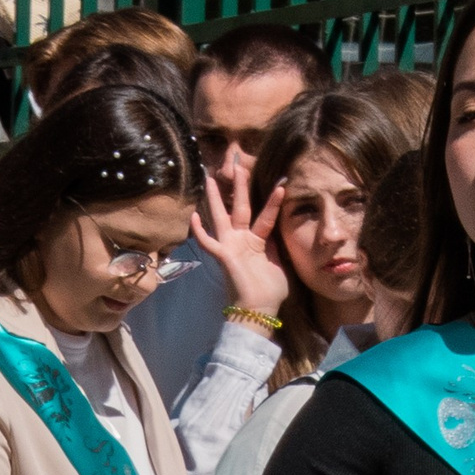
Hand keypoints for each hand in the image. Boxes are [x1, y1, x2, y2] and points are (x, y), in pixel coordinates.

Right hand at [187, 162, 290, 319]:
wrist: (259, 310)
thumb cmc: (270, 291)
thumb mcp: (279, 264)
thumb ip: (277, 247)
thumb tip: (280, 232)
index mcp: (257, 242)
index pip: (265, 215)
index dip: (273, 200)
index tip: (281, 183)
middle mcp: (242, 240)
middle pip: (240, 207)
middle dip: (240, 186)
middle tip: (236, 164)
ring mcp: (231, 247)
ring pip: (221, 217)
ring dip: (217, 198)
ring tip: (211, 178)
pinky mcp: (223, 256)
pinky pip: (208, 242)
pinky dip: (200, 230)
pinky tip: (193, 215)